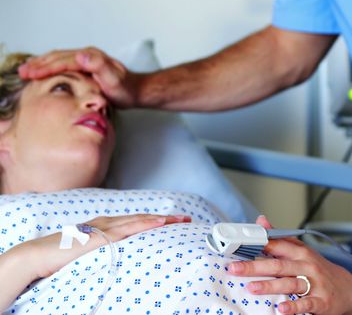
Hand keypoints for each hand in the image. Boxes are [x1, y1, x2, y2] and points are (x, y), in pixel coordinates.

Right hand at [18, 47, 139, 107]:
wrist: (137, 90)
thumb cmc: (126, 89)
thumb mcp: (114, 80)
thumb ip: (99, 67)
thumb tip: (81, 56)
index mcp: (91, 57)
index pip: (62, 61)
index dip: (45, 67)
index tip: (31, 74)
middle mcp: (88, 55)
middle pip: (57, 57)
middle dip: (38, 64)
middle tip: (22, 72)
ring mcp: (87, 59)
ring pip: (59, 58)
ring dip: (42, 63)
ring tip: (27, 70)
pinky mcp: (87, 66)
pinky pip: (64, 63)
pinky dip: (50, 65)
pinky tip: (43, 71)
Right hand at [18, 214, 189, 278]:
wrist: (38, 255)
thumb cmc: (60, 257)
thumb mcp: (88, 253)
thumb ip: (103, 252)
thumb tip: (117, 259)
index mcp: (104, 226)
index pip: (135, 222)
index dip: (155, 221)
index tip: (174, 223)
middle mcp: (107, 223)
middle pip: (142, 218)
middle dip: (165, 219)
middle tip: (187, 219)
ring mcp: (104, 227)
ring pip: (139, 220)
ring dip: (161, 220)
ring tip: (180, 220)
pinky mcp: (101, 235)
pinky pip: (128, 228)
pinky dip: (145, 223)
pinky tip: (159, 222)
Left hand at [227, 216, 351, 314]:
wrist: (347, 289)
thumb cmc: (318, 269)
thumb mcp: (302, 251)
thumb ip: (280, 237)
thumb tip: (261, 221)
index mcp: (300, 253)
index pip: (277, 245)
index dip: (257, 244)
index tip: (239, 244)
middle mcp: (307, 266)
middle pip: (279, 265)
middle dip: (255, 266)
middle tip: (235, 268)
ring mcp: (314, 284)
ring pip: (290, 284)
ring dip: (270, 286)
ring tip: (252, 288)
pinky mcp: (321, 301)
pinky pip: (306, 304)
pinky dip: (293, 307)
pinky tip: (280, 309)